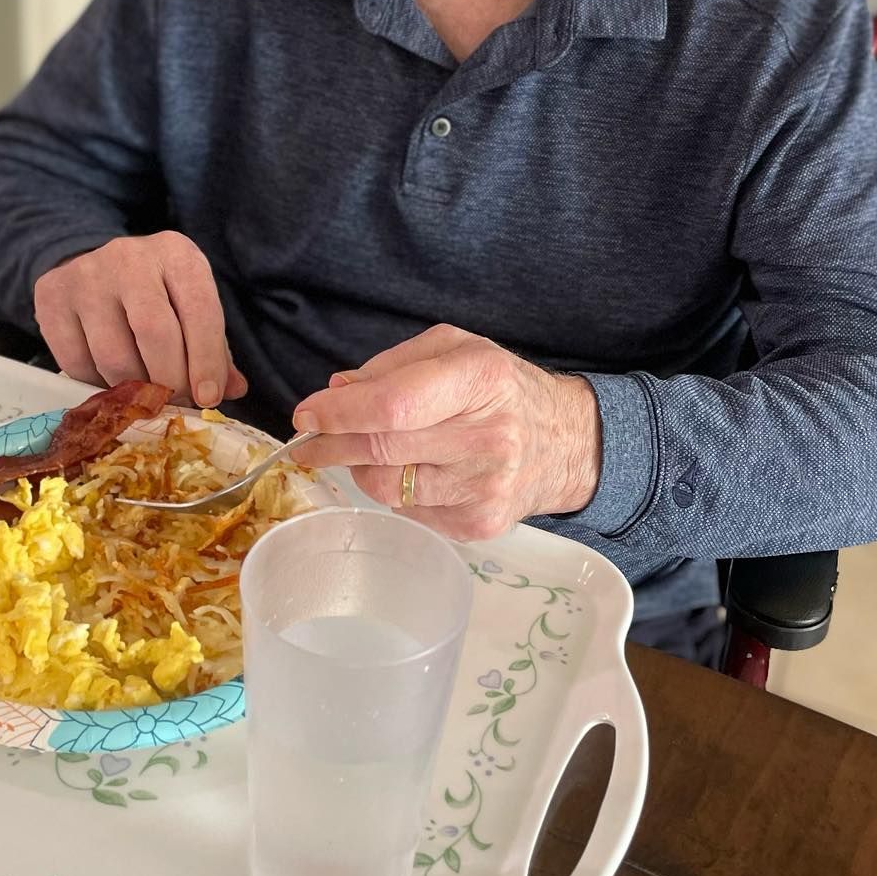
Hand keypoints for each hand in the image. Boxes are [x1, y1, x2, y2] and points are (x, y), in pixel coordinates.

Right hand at [32, 233, 247, 404]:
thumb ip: (214, 348)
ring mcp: (86, 275)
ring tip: (144, 396)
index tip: (209, 398)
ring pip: (112, 355)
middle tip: (174, 404)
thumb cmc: (157, 293)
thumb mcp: (191, 306)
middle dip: (170, 381)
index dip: (206, 360)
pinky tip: (110, 381)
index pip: (199, 309)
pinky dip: (97, 385)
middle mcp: (129, 257)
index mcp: (175, 253)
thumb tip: (232, 390)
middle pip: (154, 332)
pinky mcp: (51, 296)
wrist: (96, 265)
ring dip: (133, 390)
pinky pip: (75, 362)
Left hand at [292, 325, 600, 540]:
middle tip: (308, 440)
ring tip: (375, 450)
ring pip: (386, 488)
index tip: (307, 413)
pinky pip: (409, 513)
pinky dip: (398, 492)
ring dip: (363, 469)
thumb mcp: (456, 351)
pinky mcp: (480, 525)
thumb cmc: (503, 389)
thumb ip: (393, 366)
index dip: (339, 413)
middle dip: (331, 444)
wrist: (569, 443)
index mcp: (480, 380)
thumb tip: (337, 390)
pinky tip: (419, 472)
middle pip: (381, 450)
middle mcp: (487, 436)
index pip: (392, 405)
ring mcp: (485, 487)